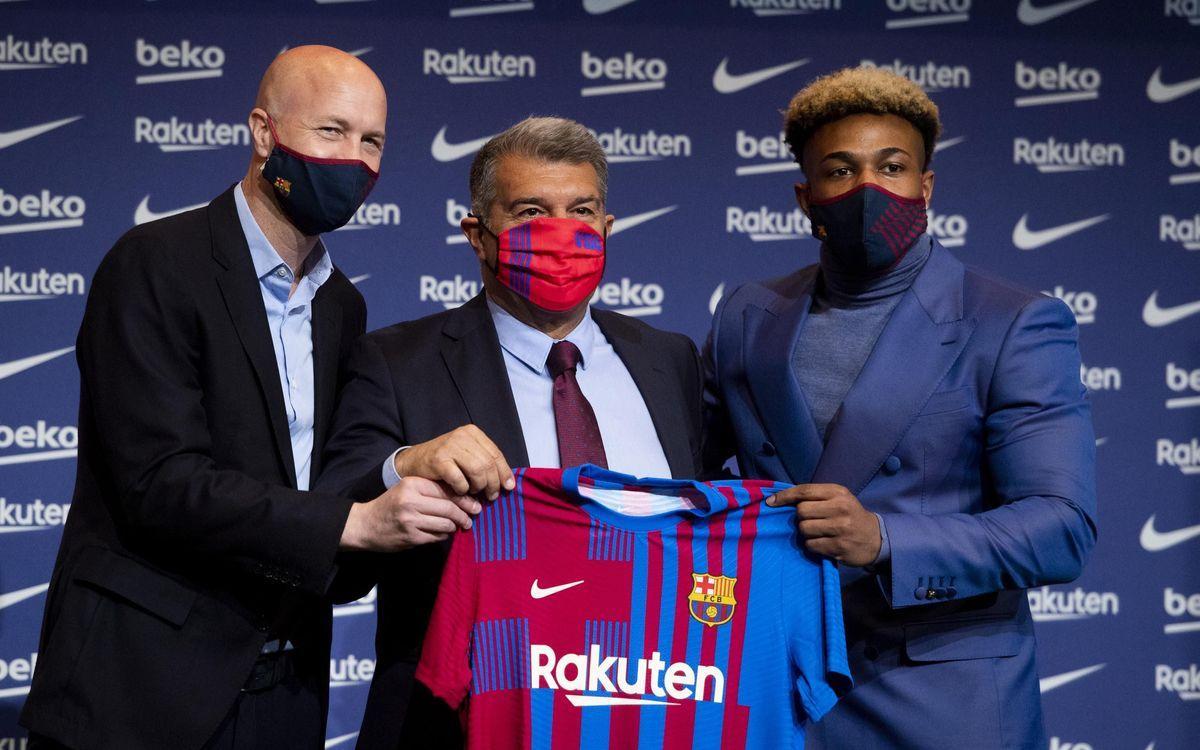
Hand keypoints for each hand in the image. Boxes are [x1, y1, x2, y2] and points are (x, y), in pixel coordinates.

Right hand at [339, 476, 481, 551]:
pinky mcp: (411, 538)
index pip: (446, 489)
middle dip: (465, 514)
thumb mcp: (408, 489)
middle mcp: (411, 500)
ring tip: (459, 525)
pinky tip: (442, 532)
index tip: (475, 503)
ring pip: (446, 524)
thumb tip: (465, 497)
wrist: (365, 525)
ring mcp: (410, 520)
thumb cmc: (391, 504)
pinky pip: (437, 537)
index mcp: (412, 484)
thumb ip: (432, 490)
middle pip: (449, 507)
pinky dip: (444, 535)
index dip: (464, 498)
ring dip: (455, 526)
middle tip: (472, 518)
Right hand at [395, 424, 514, 500]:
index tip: (509, 487)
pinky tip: (460, 491)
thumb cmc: (445, 461)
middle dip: (493, 483)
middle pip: (488, 463)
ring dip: (479, 487)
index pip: (496, 454)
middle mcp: (462, 436)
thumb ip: (485, 463)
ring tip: (476, 493)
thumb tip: (509, 483)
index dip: (504, 472)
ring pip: (477, 471)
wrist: (414, 461)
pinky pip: (460, 479)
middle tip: (491, 496)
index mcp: (472, 432)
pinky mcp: (438, 460)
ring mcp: (449, 446)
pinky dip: (463, 489)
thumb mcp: (467, 455)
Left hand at [767, 483, 880, 566]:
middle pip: (801, 511)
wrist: (876, 538)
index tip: (770, 502)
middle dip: (801, 518)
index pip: (804, 491)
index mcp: (838, 492)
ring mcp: (841, 528)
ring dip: (806, 533)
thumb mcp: (838, 499)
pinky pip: (811, 545)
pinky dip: (812, 545)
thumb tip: (779, 499)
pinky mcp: (839, 546)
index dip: (784, 496)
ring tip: (818, 533)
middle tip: (812, 521)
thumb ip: (815, 496)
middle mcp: (840, 508)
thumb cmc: (849, 515)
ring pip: (804, 529)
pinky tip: (823, 543)